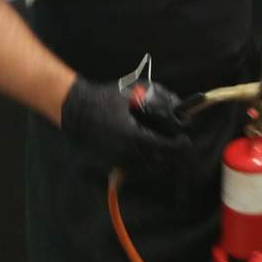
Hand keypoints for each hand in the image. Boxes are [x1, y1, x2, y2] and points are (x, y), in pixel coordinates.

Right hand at [61, 75, 188, 169]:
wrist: (76, 111)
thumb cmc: (104, 99)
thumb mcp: (131, 93)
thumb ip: (155, 98)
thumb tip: (176, 103)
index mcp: (133, 135)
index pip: (164, 147)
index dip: (178, 145)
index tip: (185, 140)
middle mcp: (126, 151)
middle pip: (159, 160)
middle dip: (171, 153)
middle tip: (177, 143)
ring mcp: (118, 158)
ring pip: (147, 167)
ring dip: (159, 159)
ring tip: (164, 147)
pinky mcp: (111, 161)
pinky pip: (134, 168)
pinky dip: (145, 163)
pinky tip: (148, 151)